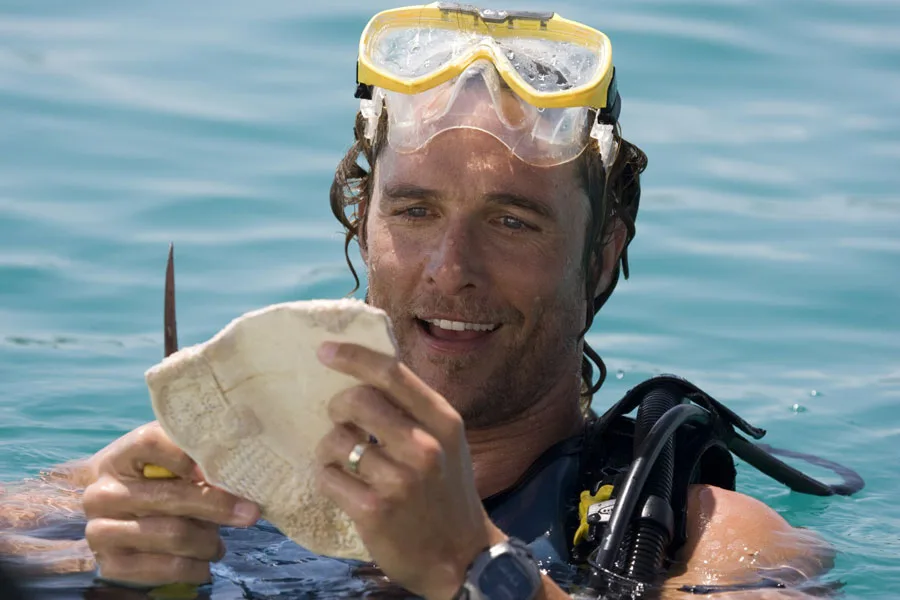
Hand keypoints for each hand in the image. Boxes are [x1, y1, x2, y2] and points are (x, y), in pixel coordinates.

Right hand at [82, 421, 260, 585]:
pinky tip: (204, 563)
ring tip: (219, 543)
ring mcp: (102, 531)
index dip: (186, 454)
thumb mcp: (164, 459)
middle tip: (250, 513)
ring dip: (208, 541)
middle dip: (218, 505)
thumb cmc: (150, 481)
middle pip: (171, 496)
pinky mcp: (111, 564)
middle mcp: (104, 493)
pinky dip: (195, 567)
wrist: (107, 515)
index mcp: (120, 456)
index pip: (151, 443)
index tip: (217, 467)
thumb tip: (240, 463)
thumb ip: (193, 455)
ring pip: (173, 534)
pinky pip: (166, 568)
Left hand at [314, 342, 506, 599]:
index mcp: (443, 421)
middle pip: (357, 400)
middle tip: (340, 420)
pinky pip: (327, 477)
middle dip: (338, 407)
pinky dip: (327, 478)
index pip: (392, 373)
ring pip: (336, 440)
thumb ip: (414, 409)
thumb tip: (364, 373)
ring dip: (329, 448)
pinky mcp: (373, 510)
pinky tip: (342, 486)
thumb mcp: (446, 442)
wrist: (461, 558)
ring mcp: (399, 480)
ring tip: (343, 461)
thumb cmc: (447, 492)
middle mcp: (424, 446)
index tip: (324, 350)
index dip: (353, 357)